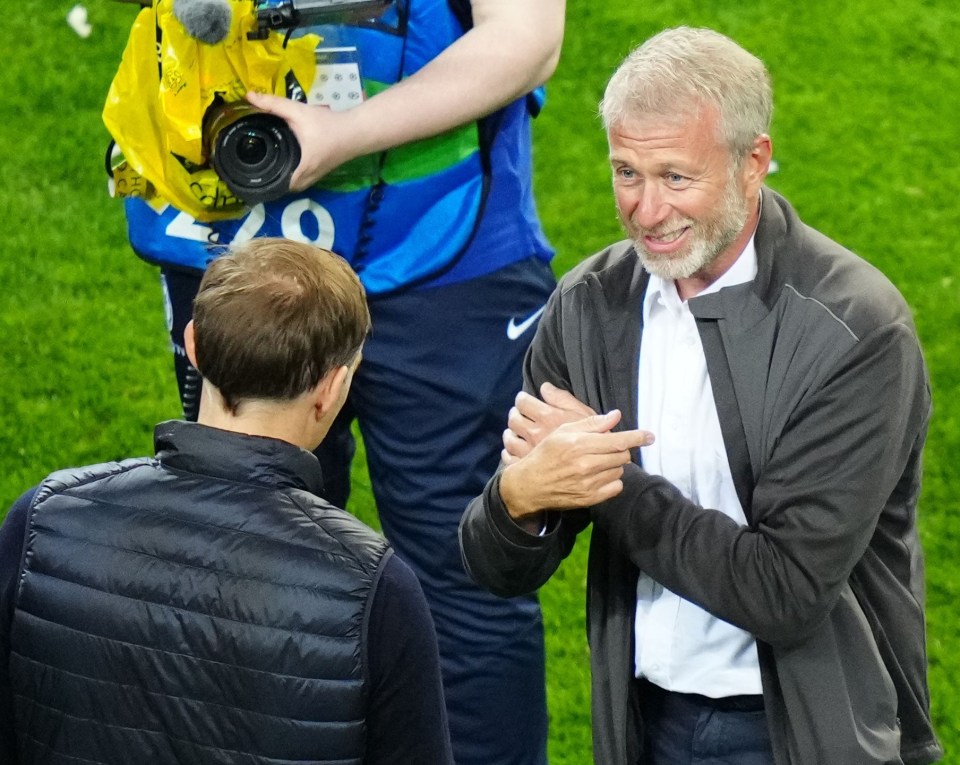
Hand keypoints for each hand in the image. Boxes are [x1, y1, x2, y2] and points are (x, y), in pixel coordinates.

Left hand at [245, 91, 357, 189]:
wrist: (357, 130)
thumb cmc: (328, 124)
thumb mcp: (299, 112)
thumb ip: (274, 104)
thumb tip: (249, 96)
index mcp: (303, 167)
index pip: (282, 185)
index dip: (269, 182)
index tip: (256, 173)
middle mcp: (310, 176)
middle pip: (288, 188)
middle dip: (276, 181)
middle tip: (261, 167)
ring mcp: (318, 175)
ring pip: (298, 184)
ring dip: (287, 179)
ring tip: (272, 166)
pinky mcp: (324, 170)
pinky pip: (306, 179)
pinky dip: (297, 175)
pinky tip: (290, 162)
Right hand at [499, 409, 653, 519]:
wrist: (529, 485)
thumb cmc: (546, 454)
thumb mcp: (563, 432)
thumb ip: (591, 423)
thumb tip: (615, 416)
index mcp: (579, 444)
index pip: (618, 440)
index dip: (637, 437)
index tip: (650, 436)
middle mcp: (586, 464)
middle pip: (622, 456)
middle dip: (620, 450)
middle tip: (608, 448)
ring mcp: (589, 483)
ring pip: (620, 471)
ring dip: (614, 465)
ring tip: (598, 462)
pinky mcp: (590, 498)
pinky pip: (616, 487)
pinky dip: (612, 480)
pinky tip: (598, 476)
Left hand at [502, 382, 596, 463]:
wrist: (596, 470)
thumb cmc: (593, 440)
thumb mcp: (583, 413)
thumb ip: (563, 399)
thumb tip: (545, 387)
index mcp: (547, 417)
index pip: (522, 402)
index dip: (521, 399)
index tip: (524, 401)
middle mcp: (535, 433)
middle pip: (513, 419)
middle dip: (515, 414)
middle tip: (519, 415)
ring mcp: (530, 452)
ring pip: (509, 439)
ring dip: (510, 434)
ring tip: (515, 433)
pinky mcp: (528, 468)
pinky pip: (509, 458)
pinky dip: (509, 454)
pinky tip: (515, 452)